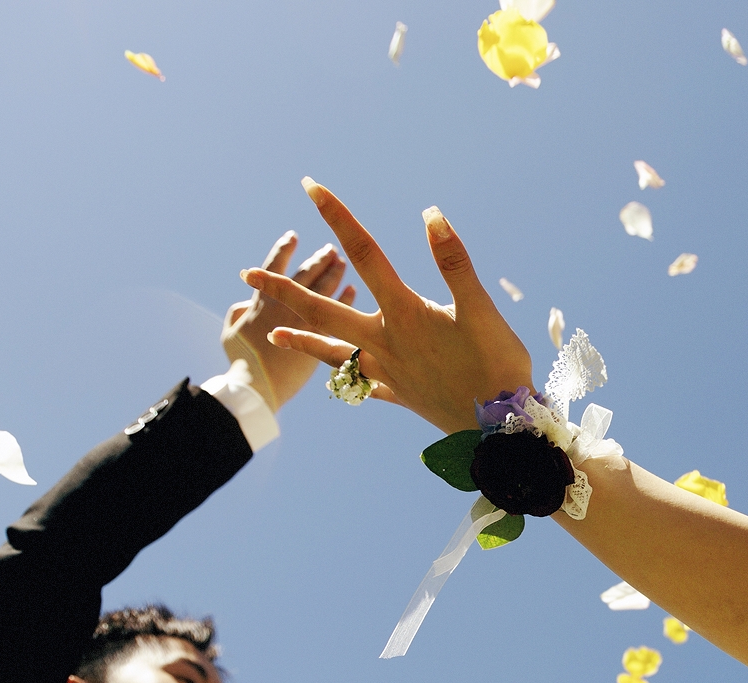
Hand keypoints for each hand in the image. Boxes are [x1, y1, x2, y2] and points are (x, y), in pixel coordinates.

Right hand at [222, 230, 352, 411]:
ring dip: (334, 274)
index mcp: (261, 302)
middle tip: (330, 249)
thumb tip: (244, 303)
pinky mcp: (322, 340)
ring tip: (342, 263)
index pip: (274, 268)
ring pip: (324, 291)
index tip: (292, 237)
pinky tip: (353, 291)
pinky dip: (345, 299)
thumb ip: (238, 313)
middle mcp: (285, 307)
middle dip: (318, 260)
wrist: (256, 390)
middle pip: (306, 276)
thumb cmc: (240, 364)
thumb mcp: (230, 335)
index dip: (282, 250)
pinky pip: (338, 314)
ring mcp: (304, 323)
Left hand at [246, 179, 533, 433]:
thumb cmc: (498, 366)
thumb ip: (454, 261)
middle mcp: (385, 342)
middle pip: (323, 311)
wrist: (502, 429)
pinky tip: (332, 377)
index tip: (309, 187)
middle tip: (246, 275)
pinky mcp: (397, 394)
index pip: (364, 254)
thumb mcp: (481, 309)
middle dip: (284, 290)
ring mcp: (386, 371)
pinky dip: (340, 377)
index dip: (337, 218)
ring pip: (331, 352)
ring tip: (272, 332)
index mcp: (404, 313)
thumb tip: (431, 214)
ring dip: (299, 339)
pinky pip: (357, 384)